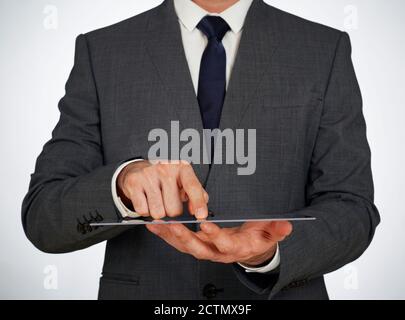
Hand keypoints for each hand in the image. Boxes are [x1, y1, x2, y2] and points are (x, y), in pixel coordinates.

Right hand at [117, 160, 208, 218]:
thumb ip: (198, 195)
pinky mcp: (134, 183)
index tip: (201, 216)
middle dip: (172, 210)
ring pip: (158, 213)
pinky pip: (143, 210)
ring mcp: (149, 175)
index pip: (192, 186)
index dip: (198, 203)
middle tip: (168, 199)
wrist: (140, 170)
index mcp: (181, 168)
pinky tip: (146, 199)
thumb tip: (199, 211)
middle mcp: (166, 168)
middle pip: (174, 209)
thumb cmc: (166, 178)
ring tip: (157, 199)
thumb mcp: (185, 182)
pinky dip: (145, 210)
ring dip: (158, 212)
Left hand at [146, 220, 292, 265]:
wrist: (249, 249)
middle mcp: (218, 253)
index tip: (206, 224)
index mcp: (235, 249)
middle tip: (172, 225)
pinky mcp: (197, 246)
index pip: (224, 244)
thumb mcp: (270, 234)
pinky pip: (178, 242)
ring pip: (185, 247)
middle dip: (184, 238)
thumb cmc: (257, 239)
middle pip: (199, 249)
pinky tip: (154, 226)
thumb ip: (277, 230)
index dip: (216, 236)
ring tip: (156, 224)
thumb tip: (287, 225)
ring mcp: (206, 250)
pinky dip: (165, 235)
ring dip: (170, 236)